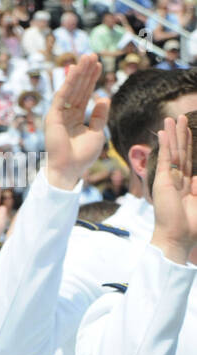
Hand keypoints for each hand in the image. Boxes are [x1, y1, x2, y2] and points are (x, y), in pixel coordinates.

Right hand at [43, 53, 108, 189]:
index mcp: (76, 118)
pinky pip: (62, 95)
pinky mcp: (53, 116)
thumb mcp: (97, 133)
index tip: (99, 66)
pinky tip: (75, 69)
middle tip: (93, 54)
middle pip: (78, 88)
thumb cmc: (83, 156)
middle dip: (86, 72)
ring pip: (71, 89)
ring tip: (87, 57)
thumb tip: (104, 97)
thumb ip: (100, 116)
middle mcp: (66, 114)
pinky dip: (69, 81)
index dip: (92, 80)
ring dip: (79, 72)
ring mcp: (58, 114)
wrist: (70, 169)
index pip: (85, 95)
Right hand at [150, 115, 196, 262]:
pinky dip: (165, 145)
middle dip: (181, 135)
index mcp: (187, 186)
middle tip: (179, 118)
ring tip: (173, 118)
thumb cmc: (192, 226)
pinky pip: (165, 159)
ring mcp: (168, 179)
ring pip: (173, 152)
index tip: (188, 132)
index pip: (188, 161)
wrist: (177, 237)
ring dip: (174, 134)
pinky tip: (164, 132)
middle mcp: (177, 180)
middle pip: (181, 152)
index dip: (189, 145)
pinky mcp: (162, 181)